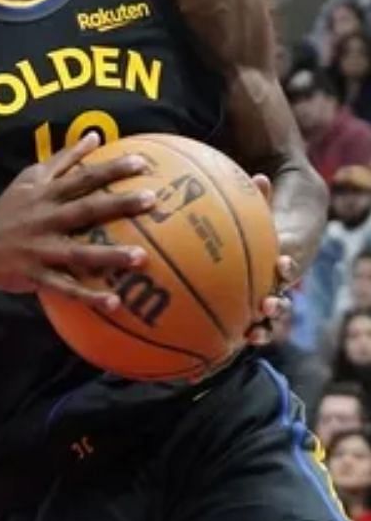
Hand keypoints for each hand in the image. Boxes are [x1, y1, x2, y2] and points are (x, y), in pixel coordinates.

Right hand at [0, 132, 155, 310]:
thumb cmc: (8, 210)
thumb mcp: (28, 179)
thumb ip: (63, 159)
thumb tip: (93, 137)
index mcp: (44, 195)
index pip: (81, 178)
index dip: (110, 169)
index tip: (142, 163)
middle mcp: (44, 219)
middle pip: (85, 210)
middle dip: (118, 204)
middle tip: (152, 200)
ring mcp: (40, 249)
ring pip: (78, 252)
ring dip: (109, 255)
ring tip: (141, 258)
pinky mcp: (36, 275)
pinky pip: (65, 287)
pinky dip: (88, 296)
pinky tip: (114, 303)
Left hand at [245, 173, 295, 346]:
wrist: (287, 236)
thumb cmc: (267, 221)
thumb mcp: (266, 210)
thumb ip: (262, 198)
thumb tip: (259, 177)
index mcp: (286, 256)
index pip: (289, 261)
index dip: (287, 264)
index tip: (281, 263)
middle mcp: (282, 280)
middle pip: (282, 295)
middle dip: (276, 302)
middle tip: (266, 304)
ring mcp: (273, 295)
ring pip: (273, 315)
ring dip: (266, 325)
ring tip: (253, 333)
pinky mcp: (258, 307)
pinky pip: (256, 324)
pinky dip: (248, 333)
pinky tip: (231, 343)